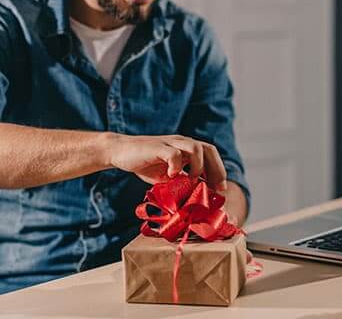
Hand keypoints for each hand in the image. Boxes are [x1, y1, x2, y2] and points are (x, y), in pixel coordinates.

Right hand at [105, 133, 227, 189]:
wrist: (120, 151)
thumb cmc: (146, 163)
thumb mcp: (168, 176)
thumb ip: (183, 182)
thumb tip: (198, 199)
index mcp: (187, 148)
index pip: (211, 154)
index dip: (219, 171)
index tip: (220, 190)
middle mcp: (182, 142)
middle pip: (209, 149)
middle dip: (216, 170)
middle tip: (214, 188)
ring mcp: (171, 143)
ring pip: (196, 148)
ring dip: (198, 167)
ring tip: (192, 181)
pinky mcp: (158, 147)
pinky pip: (174, 154)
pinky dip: (177, 166)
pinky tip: (172, 176)